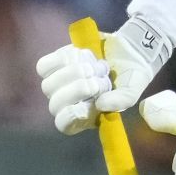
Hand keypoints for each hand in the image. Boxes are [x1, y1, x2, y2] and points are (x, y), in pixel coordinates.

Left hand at [34, 19, 170, 134]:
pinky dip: (63, 60)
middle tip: (102, 80)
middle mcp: (69, 102)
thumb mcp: (132, 92)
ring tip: (97, 66)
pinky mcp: (55, 63)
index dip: (70, 116)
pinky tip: (81, 56)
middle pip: (55, 104)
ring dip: (75, 73)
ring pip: (48, 85)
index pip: (64, 124)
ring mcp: (59, 83)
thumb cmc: (131, 77)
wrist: (129, 50)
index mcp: (85, 115)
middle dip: (79, 90)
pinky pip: (44, 66)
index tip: (88, 104)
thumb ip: (121, 101)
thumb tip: (101, 104)